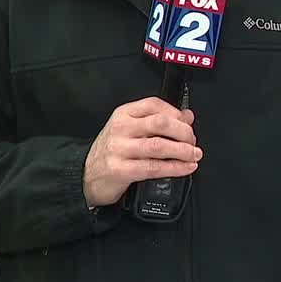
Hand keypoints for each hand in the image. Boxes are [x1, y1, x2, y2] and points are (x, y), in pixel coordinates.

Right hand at [82, 97, 200, 208]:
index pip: (154, 104)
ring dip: (183, 151)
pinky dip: (175, 168)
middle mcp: (121, 128)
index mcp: (123, 114)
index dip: (176, 113)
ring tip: (194, 155)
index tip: (187, 123)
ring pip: (159, 145)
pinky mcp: (121, 170)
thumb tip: (187, 116)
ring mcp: (119, 149)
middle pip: (160, 123)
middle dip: (184, 132)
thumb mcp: (130, 130)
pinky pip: (154, 167)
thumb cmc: (111, 152)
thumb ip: (158, 121)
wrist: (86, 176)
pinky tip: (185, 168)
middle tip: (193, 141)